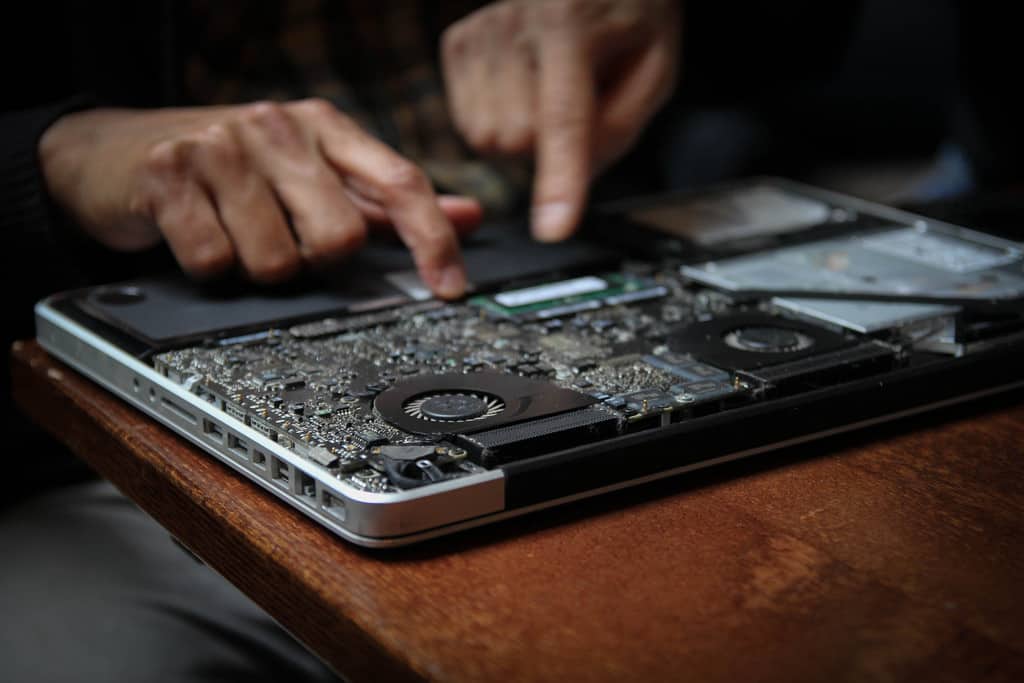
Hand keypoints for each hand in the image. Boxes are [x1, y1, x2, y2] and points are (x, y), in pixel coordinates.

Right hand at [39, 100, 481, 297]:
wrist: (117, 151)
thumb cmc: (230, 170)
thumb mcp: (312, 175)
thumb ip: (386, 202)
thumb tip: (467, 217)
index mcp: (324, 126)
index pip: (401, 182)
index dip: (433, 240)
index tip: (450, 287)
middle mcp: (278, 127)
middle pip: (340, 238)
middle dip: (315, 261)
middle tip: (282, 240)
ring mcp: (222, 146)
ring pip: (278, 261)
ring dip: (258, 268)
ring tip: (233, 234)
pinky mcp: (169, 173)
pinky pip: (217, 262)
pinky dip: (210, 267)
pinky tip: (196, 235)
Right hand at [442, 0, 679, 241]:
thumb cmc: (628, 13)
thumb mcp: (655, 67)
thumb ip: (620, 128)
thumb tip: (575, 182)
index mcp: (570, 22)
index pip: (563, 119)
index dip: (560, 180)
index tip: (554, 228)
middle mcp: (513, 24)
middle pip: (519, 140)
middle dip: (550, 146)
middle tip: (577, 104)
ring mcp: (478, 33)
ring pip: (489, 140)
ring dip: (523, 135)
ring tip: (548, 89)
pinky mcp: (456, 45)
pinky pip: (471, 126)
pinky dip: (499, 120)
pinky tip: (522, 86)